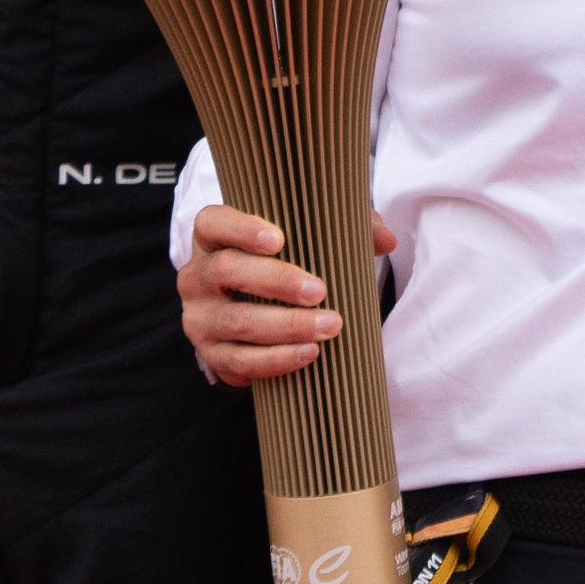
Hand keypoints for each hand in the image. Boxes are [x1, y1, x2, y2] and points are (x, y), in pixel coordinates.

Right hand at [180, 203, 395, 386]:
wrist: (256, 317)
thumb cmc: (284, 266)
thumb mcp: (307, 241)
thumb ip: (346, 231)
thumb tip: (386, 239)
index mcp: (214, 239)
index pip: (212, 222)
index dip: (240, 228)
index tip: (279, 238)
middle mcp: (197, 276)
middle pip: (226, 270)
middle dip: (276, 280)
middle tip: (319, 290)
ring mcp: (200, 318)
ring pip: (236, 321)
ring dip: (286, 325)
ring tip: (329, 325)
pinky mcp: (211, 354)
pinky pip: (240, 361)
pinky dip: (277, 359)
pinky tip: (310, 353)